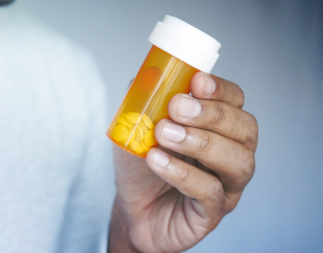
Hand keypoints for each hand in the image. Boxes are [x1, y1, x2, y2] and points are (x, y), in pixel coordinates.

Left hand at [109, 72, 257, 252]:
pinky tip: (157, 161)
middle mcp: (231, 155)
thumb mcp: (137, 128)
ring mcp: (226, 186)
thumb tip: (148, 75)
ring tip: (164, 134)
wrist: (130, 208)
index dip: (221, 90)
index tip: (196, 81)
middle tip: (176, 108)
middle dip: (212, 114)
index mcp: (218, 129)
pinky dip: (183, 173)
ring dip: (200, 142)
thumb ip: (144, 101)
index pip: (235, 102)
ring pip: (237, 161)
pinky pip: (210, 192)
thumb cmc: (140, 167)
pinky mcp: (212, 213)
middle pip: (245, 129)